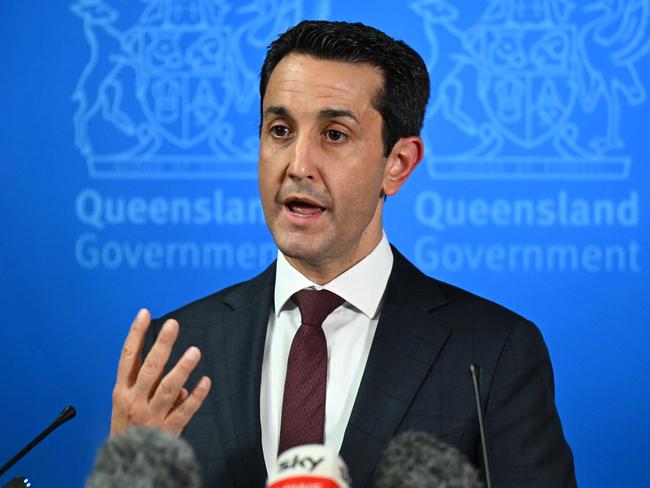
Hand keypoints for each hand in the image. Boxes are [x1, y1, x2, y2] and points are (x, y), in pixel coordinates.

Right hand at [110, 309, 211, 437]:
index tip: (144, 314)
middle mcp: (135, 401)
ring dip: (182, 368)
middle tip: (173, 325)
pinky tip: (206, 381)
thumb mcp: (128, 404)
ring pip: (168, 388)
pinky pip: (185, 410)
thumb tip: (174, 378)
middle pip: (150, 368)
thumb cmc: (128, 428)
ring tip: (194, 351)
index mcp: (122, 391)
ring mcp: (151, 415)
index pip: (128, 357)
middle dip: (161, 344)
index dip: (136, 334)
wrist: (125, 463)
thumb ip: (147, 385)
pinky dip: (196, 396)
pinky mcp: (167, 429)